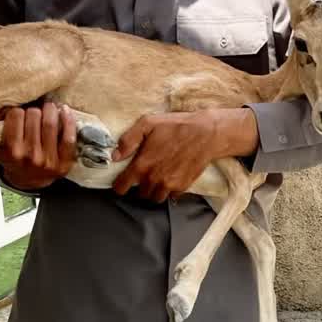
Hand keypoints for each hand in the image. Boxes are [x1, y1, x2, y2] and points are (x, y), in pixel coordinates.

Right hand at [0, 103, 77, 189]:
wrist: (29, 180)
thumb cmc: (14, 158)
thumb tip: (6, 105)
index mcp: (12, 150)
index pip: (16, 115)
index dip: (18, 110)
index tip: (21, 112)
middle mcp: (30, 155)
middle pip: (34, 116)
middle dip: (35, 110)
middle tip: (36, 111)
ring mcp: (48, 160)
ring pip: (50, 123)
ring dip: (50, 111)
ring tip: (50, 108)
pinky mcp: (63, 162)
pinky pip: (68, 138)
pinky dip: (69, 121)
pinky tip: (65, 111)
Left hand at [113, 108, 258, 201]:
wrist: (205, 134)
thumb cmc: (176, 127)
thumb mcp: (147, 124)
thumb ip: (128, 140)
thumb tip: (115, 156)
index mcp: (142, 164)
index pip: (122, 186)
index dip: (119, 185)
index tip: (120, 183)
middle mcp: (154, 178)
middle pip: (140, 194)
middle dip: (140, 187)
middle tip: (144, 176)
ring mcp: (169, 185)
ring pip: (156, 198)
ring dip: (154, 191)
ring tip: (157, 179)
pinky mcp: (183, 186)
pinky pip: (171, 196)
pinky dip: (170, 191)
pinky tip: (171, 179)